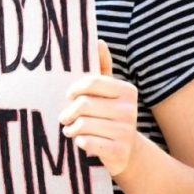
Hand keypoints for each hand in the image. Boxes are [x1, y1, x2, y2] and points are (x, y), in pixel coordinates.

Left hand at [58, 40, 138, 175]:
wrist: (127, 151)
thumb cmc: (110, 116)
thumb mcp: (108, 93)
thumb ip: (102, 68)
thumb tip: (98, 41)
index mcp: (126, 91)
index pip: (91, 82)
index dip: (74, 89)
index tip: (68, 96)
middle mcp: (130, 109)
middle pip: (83, 105)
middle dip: (68, 113)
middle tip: (64, 118)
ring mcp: (126, 131)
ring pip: (82, 125)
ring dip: (71, 129)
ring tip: (70, 129)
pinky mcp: (119, 150)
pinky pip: (87, 142)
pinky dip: (79, 142)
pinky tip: (81, 141)